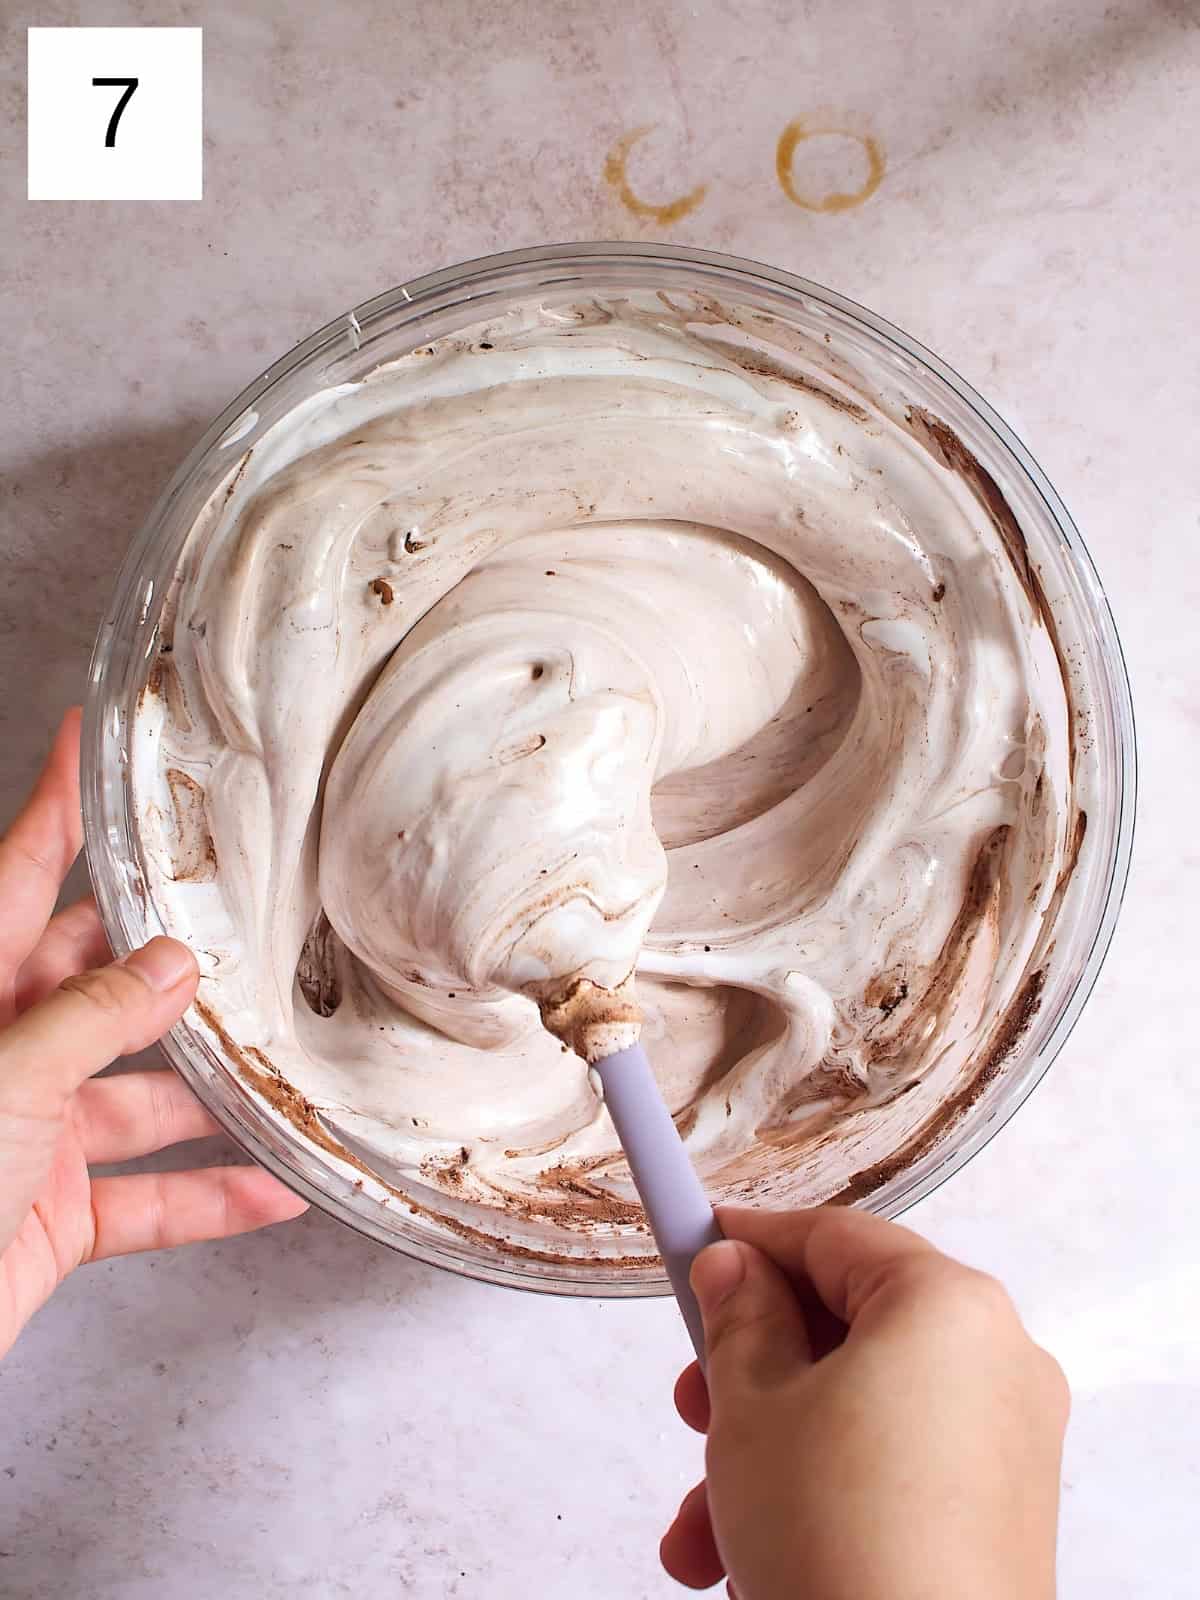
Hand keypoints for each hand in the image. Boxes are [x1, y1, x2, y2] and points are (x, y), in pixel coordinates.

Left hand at [0, 710, 307, 1359]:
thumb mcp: (5, 1081)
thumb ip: (91, 1018)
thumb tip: (171, 965)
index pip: (20, 874)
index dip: (57, 803)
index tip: (86, 738)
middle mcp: (5, 1053)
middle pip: (98, 980)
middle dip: (173, 960)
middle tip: (245, 921)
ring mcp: (29, 1135)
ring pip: (141, 1095)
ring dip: (214, 1092)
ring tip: (288, 1067)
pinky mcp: (53, 1214)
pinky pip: (148, 1198)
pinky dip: (211, 1198)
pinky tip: (273, 1188)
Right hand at [662, 1206, 1068, 1598]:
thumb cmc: (835, 1535)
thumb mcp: (752, 1407)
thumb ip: (738, 1317)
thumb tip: (732, 1267)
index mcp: (948, 1306)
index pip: (834, 1235)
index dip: (753, 1241)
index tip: (691, 1250)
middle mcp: (998, 1360)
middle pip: (846, 1329)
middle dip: (750, 1376)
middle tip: (690, 1407)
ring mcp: (1009, 1443)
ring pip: (859, 1413)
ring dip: (768, 1457)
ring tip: (698, 1535)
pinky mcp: (1002, 1517)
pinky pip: (895, 1472)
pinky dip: (824, 1496)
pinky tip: (752, 1563)